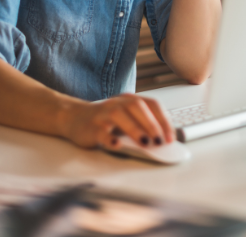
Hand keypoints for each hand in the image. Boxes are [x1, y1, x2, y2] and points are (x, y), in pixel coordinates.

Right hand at [60, 93, 175, 149]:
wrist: (74, 118)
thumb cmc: (106, 120)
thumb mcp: (126, 118)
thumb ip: (142, 125)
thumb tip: (162, 140)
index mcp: (130, 99)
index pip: (151, 104)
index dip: (163, 119)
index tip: (171, 137)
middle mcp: (118, 103)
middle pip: (137, 107)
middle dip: (151, 124)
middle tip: (160, 140)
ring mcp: (103, 113)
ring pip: (119, 115)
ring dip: (134, 129)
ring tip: (145, 143)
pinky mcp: (91, 127)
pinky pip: (100, 131)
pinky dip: (110, 138)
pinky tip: (117, 145)